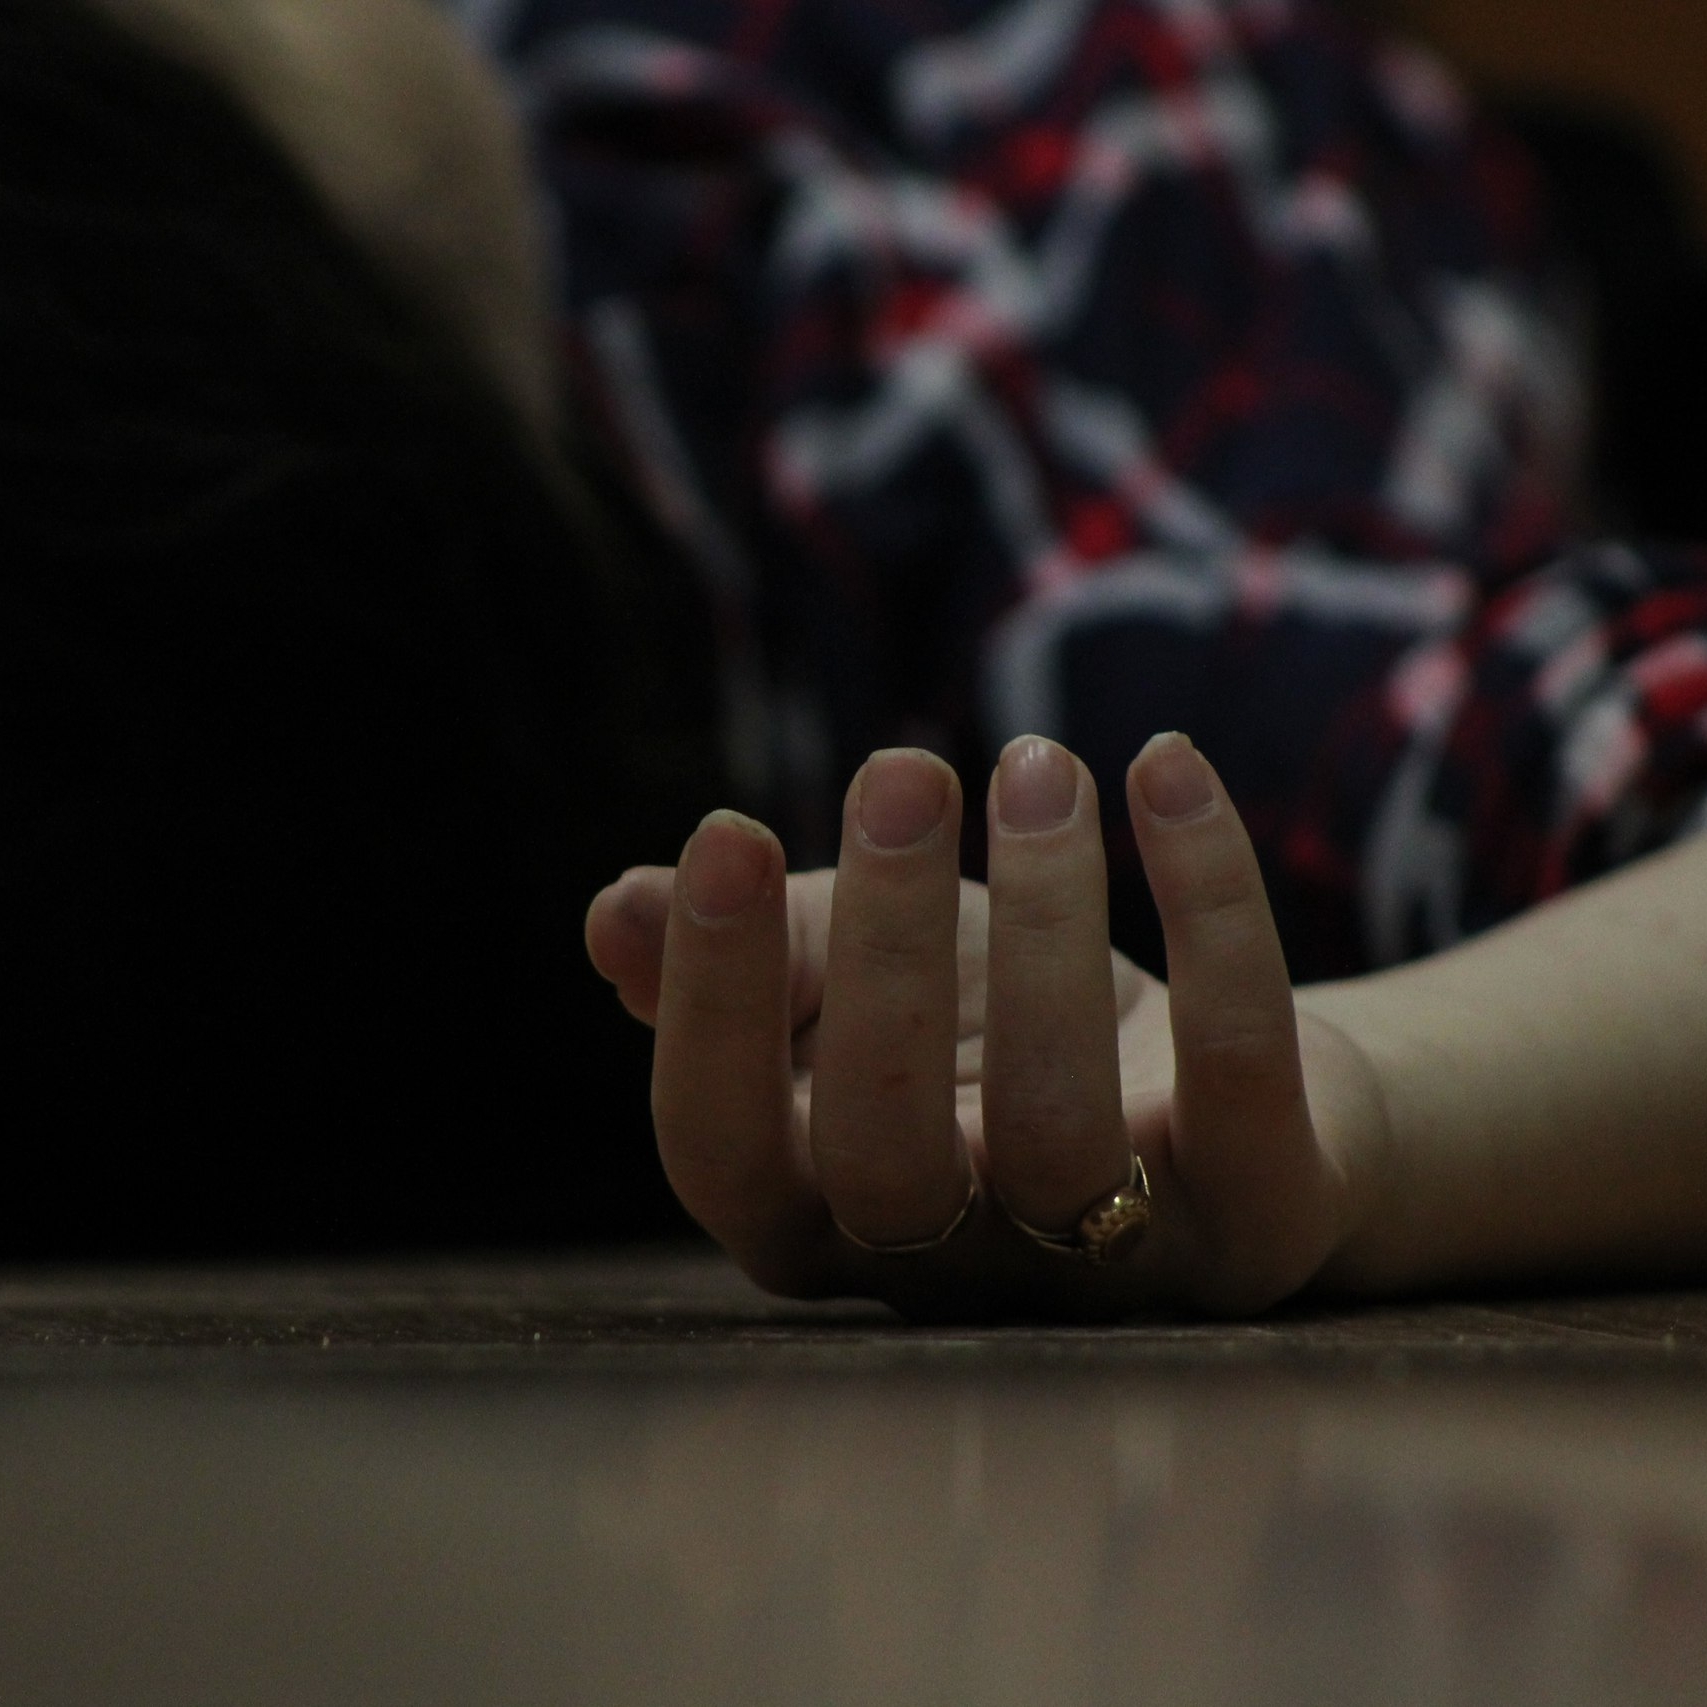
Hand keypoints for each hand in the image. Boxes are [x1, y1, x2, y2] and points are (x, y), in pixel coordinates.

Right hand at [585, 734, 1391, 1318]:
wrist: (1214, 1091)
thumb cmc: (995, 1028)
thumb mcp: (862, 979)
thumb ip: (749, 958)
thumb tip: (612, 915)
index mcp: (818, 1214)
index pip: (721, 1146)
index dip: (709, 1002)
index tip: (725, 835)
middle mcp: (949, 1267)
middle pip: (882, 1150)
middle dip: (881, 948)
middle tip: (902, 771)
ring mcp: (1108, 1266)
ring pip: (1057, 1126)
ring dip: (1044, 921)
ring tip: (1040, 769)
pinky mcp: (1256, 1221)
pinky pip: (1237, 1074)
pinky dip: (1213, 911)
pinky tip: (1166, 772)